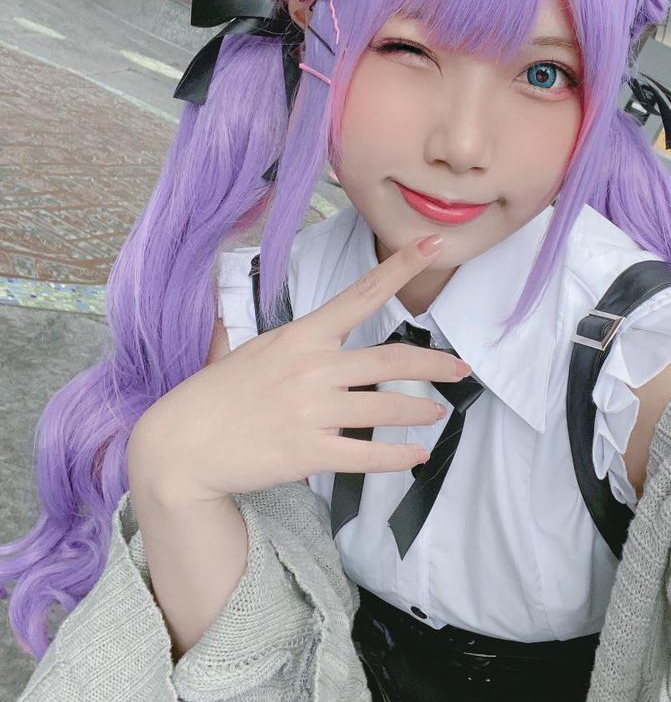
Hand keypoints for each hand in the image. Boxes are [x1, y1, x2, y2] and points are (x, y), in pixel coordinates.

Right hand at [127, 235, 466, 502]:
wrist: (178, 446)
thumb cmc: (212, 396)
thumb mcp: (246, 351)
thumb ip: (276, 340)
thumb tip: (259, 318)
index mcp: (301, 336)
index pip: (360, 294)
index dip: (401, 267)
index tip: (434, 245)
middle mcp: (312, 368)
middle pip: (391, 359)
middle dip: (434, 364)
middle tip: (461, 368)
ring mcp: (311, 410)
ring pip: (387, 408)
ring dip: (420, 411)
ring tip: (436, 413)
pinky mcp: (308, 452)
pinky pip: (368, 455)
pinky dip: (399, 456)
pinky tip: (415, 456)